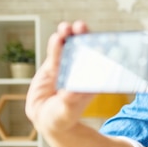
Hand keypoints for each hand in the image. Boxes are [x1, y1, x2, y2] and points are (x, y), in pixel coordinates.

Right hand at [25, 21, 94, 135]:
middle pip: (84, 49)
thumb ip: (69, 102)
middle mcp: (81, 71)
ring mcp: (67, 67)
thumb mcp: (67, 111)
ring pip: (68, 47)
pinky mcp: (53, 66)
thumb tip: (70, 92)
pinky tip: (56, 38)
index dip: (99, 48)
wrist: (47, 119)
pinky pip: (55, 53)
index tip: (100, 39)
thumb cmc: (63, 117)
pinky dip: (55, 45)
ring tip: (66, 28)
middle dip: (83, 36)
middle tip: (81, 27)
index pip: (98, 60)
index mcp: (92, 80)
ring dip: (68, 36)